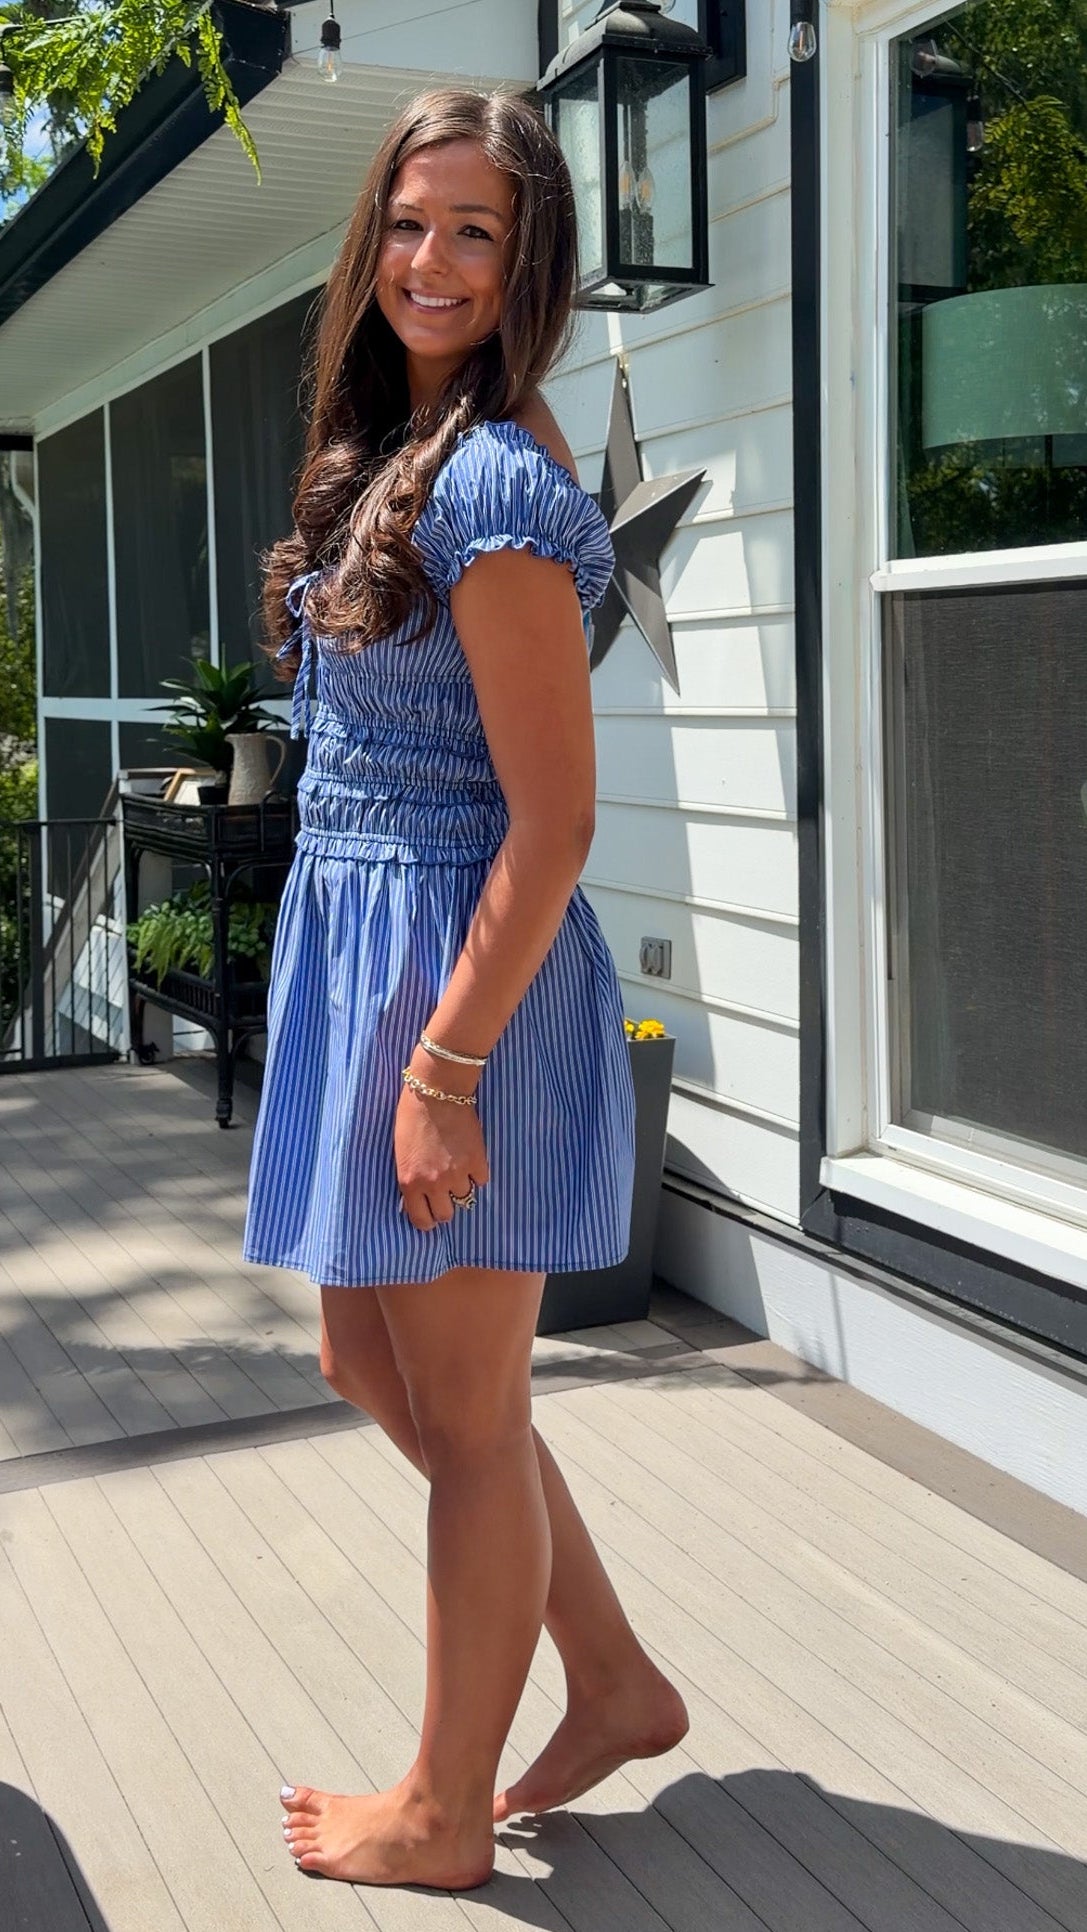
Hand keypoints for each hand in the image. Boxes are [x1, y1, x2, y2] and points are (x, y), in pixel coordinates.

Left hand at [395, 1065, 489, 1231]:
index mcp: (410, 1182)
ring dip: (461, 1186)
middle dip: (444, 1205)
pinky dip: (476, 1172)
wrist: (437, 1091)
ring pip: (465, 1197)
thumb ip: (410, 1178)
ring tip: (456, 1168)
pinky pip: (481, 1180)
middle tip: (444, 1193)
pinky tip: (469, 1158)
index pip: (421, 1220)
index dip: (426, 1220)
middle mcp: (434, 1183)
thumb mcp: (400, 1152)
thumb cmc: (412, 1116)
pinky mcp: (477, 1160)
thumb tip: (417, 1196)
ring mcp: (458, 1173)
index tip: (429, 1215)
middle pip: (446, 1215)